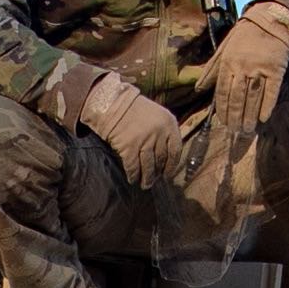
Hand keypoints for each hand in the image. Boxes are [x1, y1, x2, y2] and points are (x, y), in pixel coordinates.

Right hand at [69, 67, 186, 194]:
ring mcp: (145, 140)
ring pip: (148, 166)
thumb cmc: (135, 109)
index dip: (172, 165)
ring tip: (145, 184)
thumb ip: (164, 132)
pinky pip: (133, 166)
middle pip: (161, 159)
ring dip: (147, 178)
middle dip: (158, 172)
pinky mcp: (129, 147)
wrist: (113, 103)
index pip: (176, 150)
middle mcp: (159, 132)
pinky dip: (133, 174)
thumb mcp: (157, 115)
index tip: (168, 174)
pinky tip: (132, 179)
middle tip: (155, 180)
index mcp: (169, 123)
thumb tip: (166, 157)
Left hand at [200, 2, 288, 124]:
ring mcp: (260, 69)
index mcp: (228, 62)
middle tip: (234, 131)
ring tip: (247, 129)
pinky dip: (267, 106)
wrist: (270, 22)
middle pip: (237, 97)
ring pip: (253, 97)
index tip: (222, 122)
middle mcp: (243, 67)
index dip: (222, 109)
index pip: (222, 91)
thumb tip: (199, 89)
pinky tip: (263, 118)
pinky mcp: (276, 70)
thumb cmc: (244, 37)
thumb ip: (211, 70)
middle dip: (235, 116)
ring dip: (250, 115)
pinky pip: (271, 92)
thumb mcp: (224, 49)